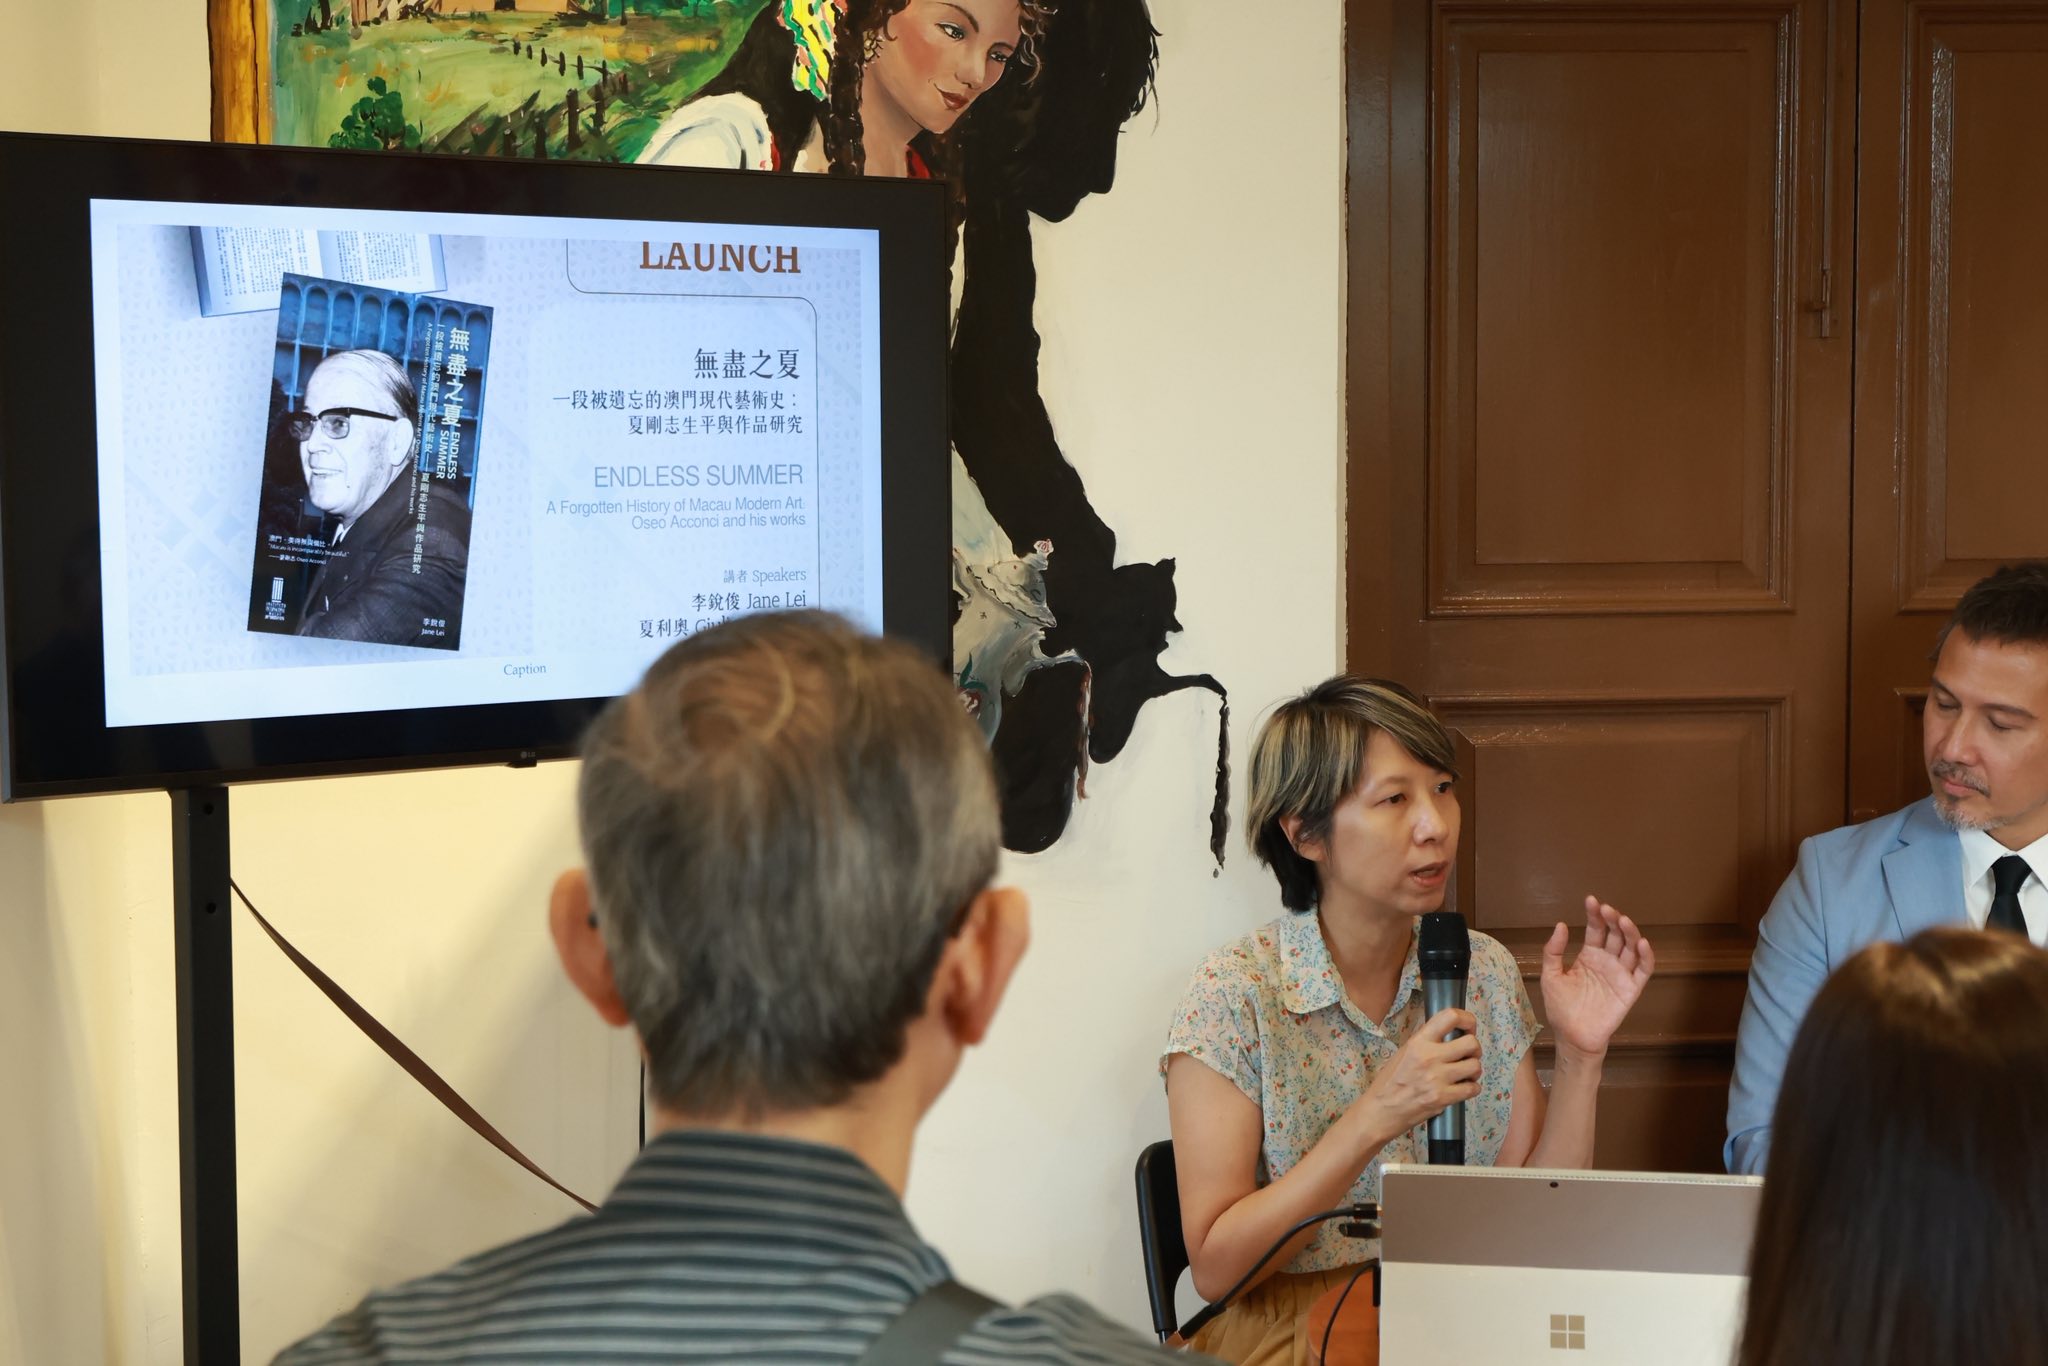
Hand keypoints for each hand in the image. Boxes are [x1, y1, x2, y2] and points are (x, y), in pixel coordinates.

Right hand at [1354, 1007, 1480, 1139]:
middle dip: (1475, 1049)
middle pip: (1471, 1043)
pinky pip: (1472, 1088)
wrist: (1380, 1111)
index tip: (1469, 1026)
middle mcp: (1429, 1057)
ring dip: (1474, 1070)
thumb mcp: (1404, 1053)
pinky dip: (1472, 1088)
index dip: (1467, 1019)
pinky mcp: (1443, 1098)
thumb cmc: (1389, 1083)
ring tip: (1465, 1074)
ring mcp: (1437, 1078)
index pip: (1450, 1017)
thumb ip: (1426, 1043)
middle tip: (1468, 1055)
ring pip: (1475, 1066)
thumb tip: (1450, 1036)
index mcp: (1418, 1042)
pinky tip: (1463, 1088)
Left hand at [1539, 896, 1654, 1061]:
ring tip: (1623, 920)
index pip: (1596, 929)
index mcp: (1589, 956)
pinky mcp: (1631, 989)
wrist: (1572, 1036)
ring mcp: (1621, 974)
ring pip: (1631, 948)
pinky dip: (1646, 956)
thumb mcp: (1551, 975)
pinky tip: (1641, 943)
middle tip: (1607, 909)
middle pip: (1615, 935)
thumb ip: (1554, 951)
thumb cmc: (1560, 1007)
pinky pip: (1643, 970)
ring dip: (1630, 933)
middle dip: (1613, 920)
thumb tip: (1562, 924)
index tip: (1591, 900)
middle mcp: (1607, 961)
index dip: (1595, 915)